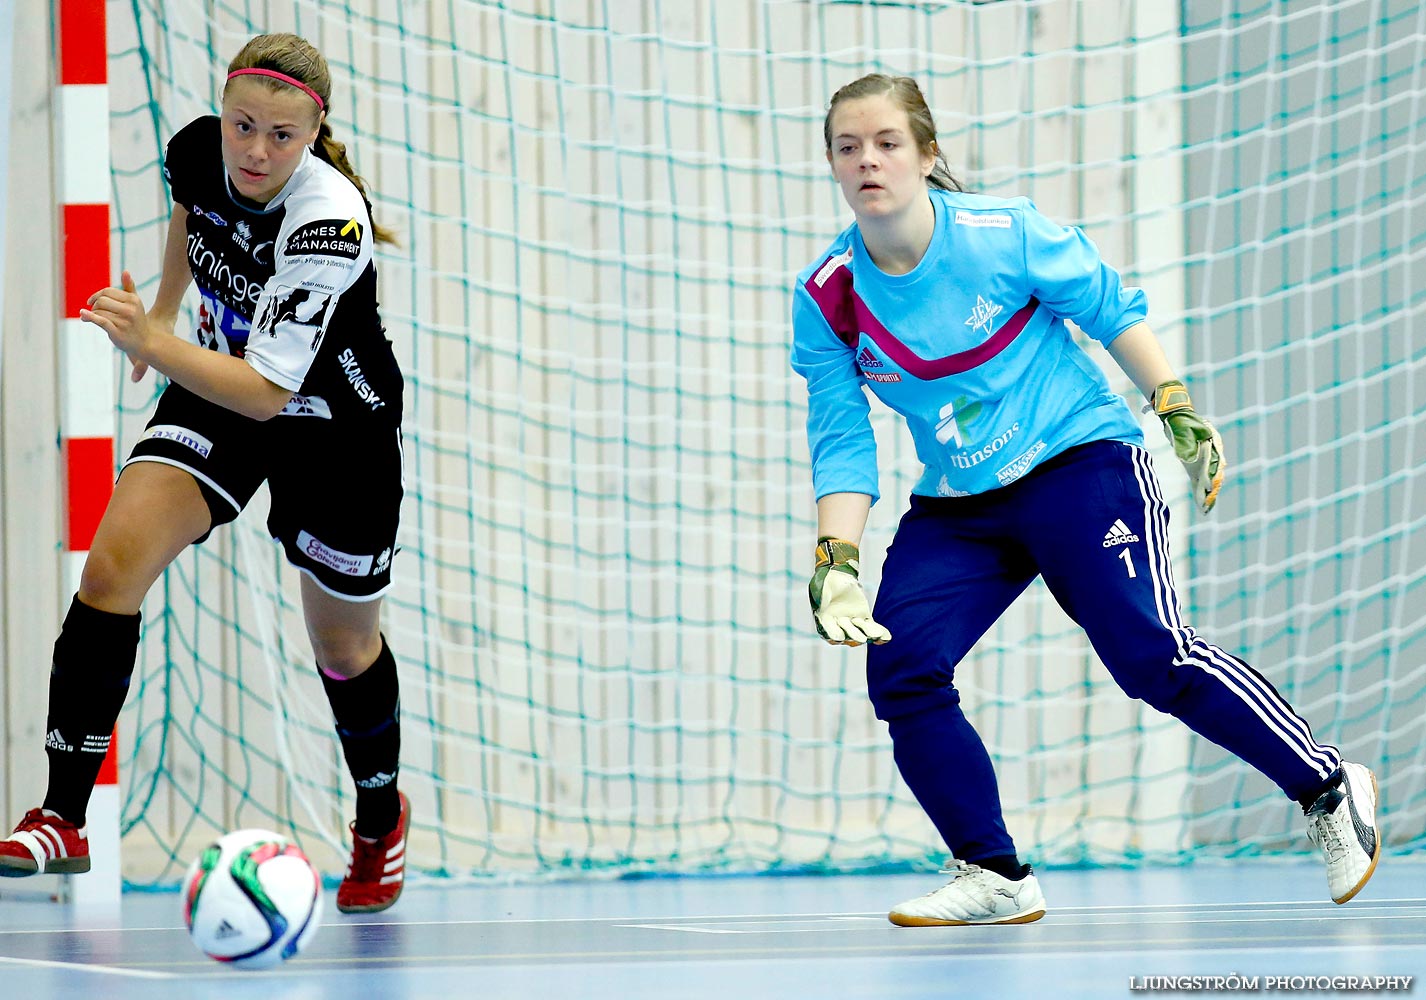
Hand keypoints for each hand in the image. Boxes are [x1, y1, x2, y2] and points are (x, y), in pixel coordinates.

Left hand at [79, 270, 159, 381]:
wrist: (146, 343)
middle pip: (101, 301)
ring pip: (98, 312)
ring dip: (93, 316)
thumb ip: (129, 287)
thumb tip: (125, 271)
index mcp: (133, 300)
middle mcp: (130, 309)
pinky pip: (100, 321)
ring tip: (95, 320)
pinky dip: (89, 317)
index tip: (91, 302)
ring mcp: (124, 321)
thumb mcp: (135, 303)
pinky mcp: (117, 332)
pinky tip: (83, 316)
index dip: (97, 295)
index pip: (107, 291)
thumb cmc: (137, 321)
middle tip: (96, 313)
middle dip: (95, 306)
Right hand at [808, 537, 891, 645]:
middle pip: (847, 633)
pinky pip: (871, 626)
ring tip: (877, 636)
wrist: (837, 577)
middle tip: (861, 640)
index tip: (840, 637)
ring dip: (869, 634)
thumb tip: (822, 604)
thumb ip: (822, 597)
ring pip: (861, 631)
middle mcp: (839, 625)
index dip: (834, 635)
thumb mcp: (821, 588)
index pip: (829, 631)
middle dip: (854, 636)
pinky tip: (886, 637)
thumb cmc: (825, 582)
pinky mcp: (864, 617)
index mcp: (825, 620)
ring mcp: (852, 622)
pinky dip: (879, 631)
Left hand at [1150, 380, 1225, 513]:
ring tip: (1206, 507)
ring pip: (1210, 477)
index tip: (1211, 489)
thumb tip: (1187, 459)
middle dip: (1212, 489)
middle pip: (1214, 473)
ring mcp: (1206, 457)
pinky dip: (1200, 487)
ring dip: (1208, 491)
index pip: (1214, 464)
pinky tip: (1200, 498)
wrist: (1178, 415)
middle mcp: (1212, 452)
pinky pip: (1200, 476)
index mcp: (1212, 444)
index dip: (1213, 477)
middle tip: (1208, 505)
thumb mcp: (1184, 431)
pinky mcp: (1197, 461)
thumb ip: (1186, 444)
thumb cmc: (1181, 422)